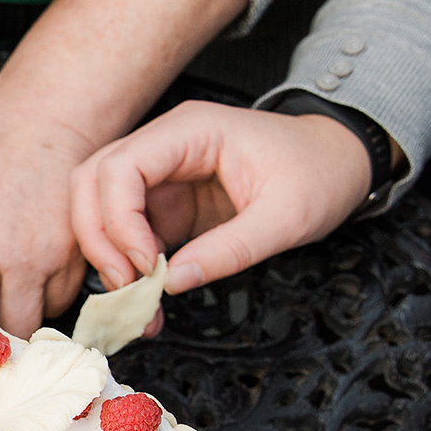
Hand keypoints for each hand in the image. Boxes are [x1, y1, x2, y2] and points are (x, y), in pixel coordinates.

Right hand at [72, 102, 381, 315]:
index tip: (144, 265)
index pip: (121, 166)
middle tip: (127, 288)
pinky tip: (147, 296)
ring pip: (98, 207)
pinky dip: (126, 265)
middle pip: (91, 182)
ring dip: (106, 254)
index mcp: (191, 130)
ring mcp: (161, 174)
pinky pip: (125, 231)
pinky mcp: (165, 202)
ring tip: (137, 299)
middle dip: (98, 238)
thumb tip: (174, 282)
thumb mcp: (288, 217)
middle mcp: (164, 145)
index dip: (119, 220)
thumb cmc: (320, 174)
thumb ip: (231, 249)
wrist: (339, 162)